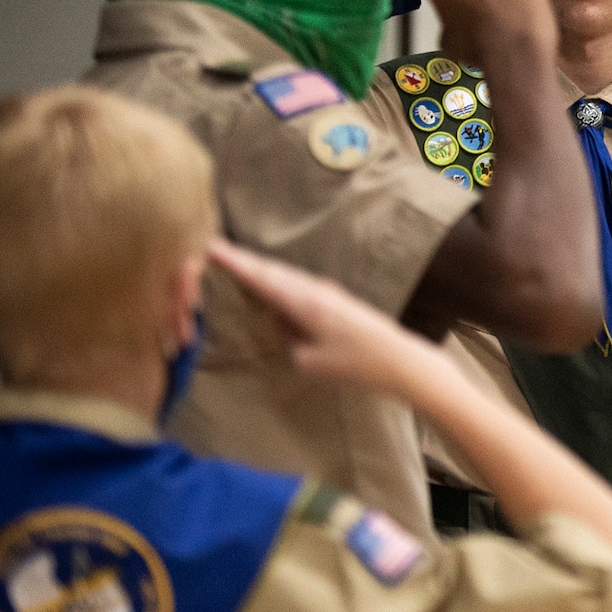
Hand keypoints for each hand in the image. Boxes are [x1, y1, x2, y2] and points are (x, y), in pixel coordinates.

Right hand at [210, 240, 443, 401]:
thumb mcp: (309, 361)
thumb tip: (280, 317)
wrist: (400, 360)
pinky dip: (280, 280)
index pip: (261, 279)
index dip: (235, 263)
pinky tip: (272, 283)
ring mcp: (328, 291)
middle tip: (216, 249)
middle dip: (243, 260)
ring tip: (235, 262)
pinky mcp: (337, 298)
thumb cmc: (356, 365)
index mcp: (305, 303)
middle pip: (272, 270)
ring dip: (261, 269)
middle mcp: (315, 290)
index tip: (211, 245)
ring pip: (286, 275)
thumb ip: (288, 336)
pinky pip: (299, 284)